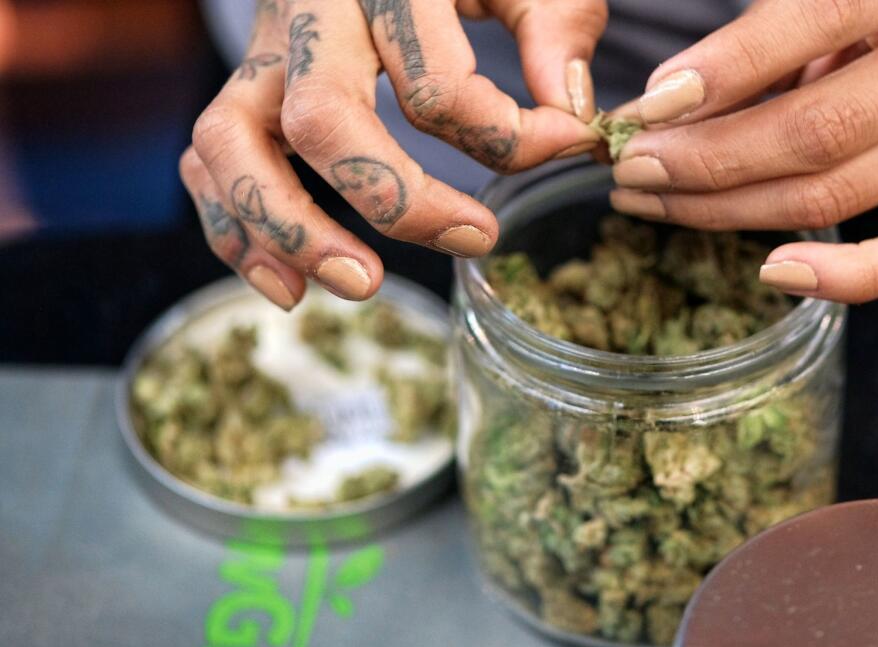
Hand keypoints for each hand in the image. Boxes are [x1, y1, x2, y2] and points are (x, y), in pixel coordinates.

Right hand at [181, 0, 604, 308]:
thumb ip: (555, 22)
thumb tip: (570, 116)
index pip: (438, 88)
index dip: (513, 138)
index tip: (569, 143)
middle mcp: (309, 12)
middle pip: (321, 121)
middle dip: (394, 201)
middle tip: (473, 241)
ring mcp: (261, 50)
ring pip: (232, 143)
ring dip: (288, 230)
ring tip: (359, 285)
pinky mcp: (242, 83)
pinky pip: (207, 159)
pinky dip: (235, 230)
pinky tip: (289, 288)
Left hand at [610, 0, 877, 302]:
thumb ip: (772, 27)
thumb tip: (669, 101)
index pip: (814, 22)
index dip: (724, 71)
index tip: (648, 107)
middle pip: (817, 129)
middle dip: (706, 158)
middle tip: (631, 169)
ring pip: (836, 194)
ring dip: (729, 210)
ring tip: (657, 202)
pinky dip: (841, 277)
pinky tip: (771, 272)